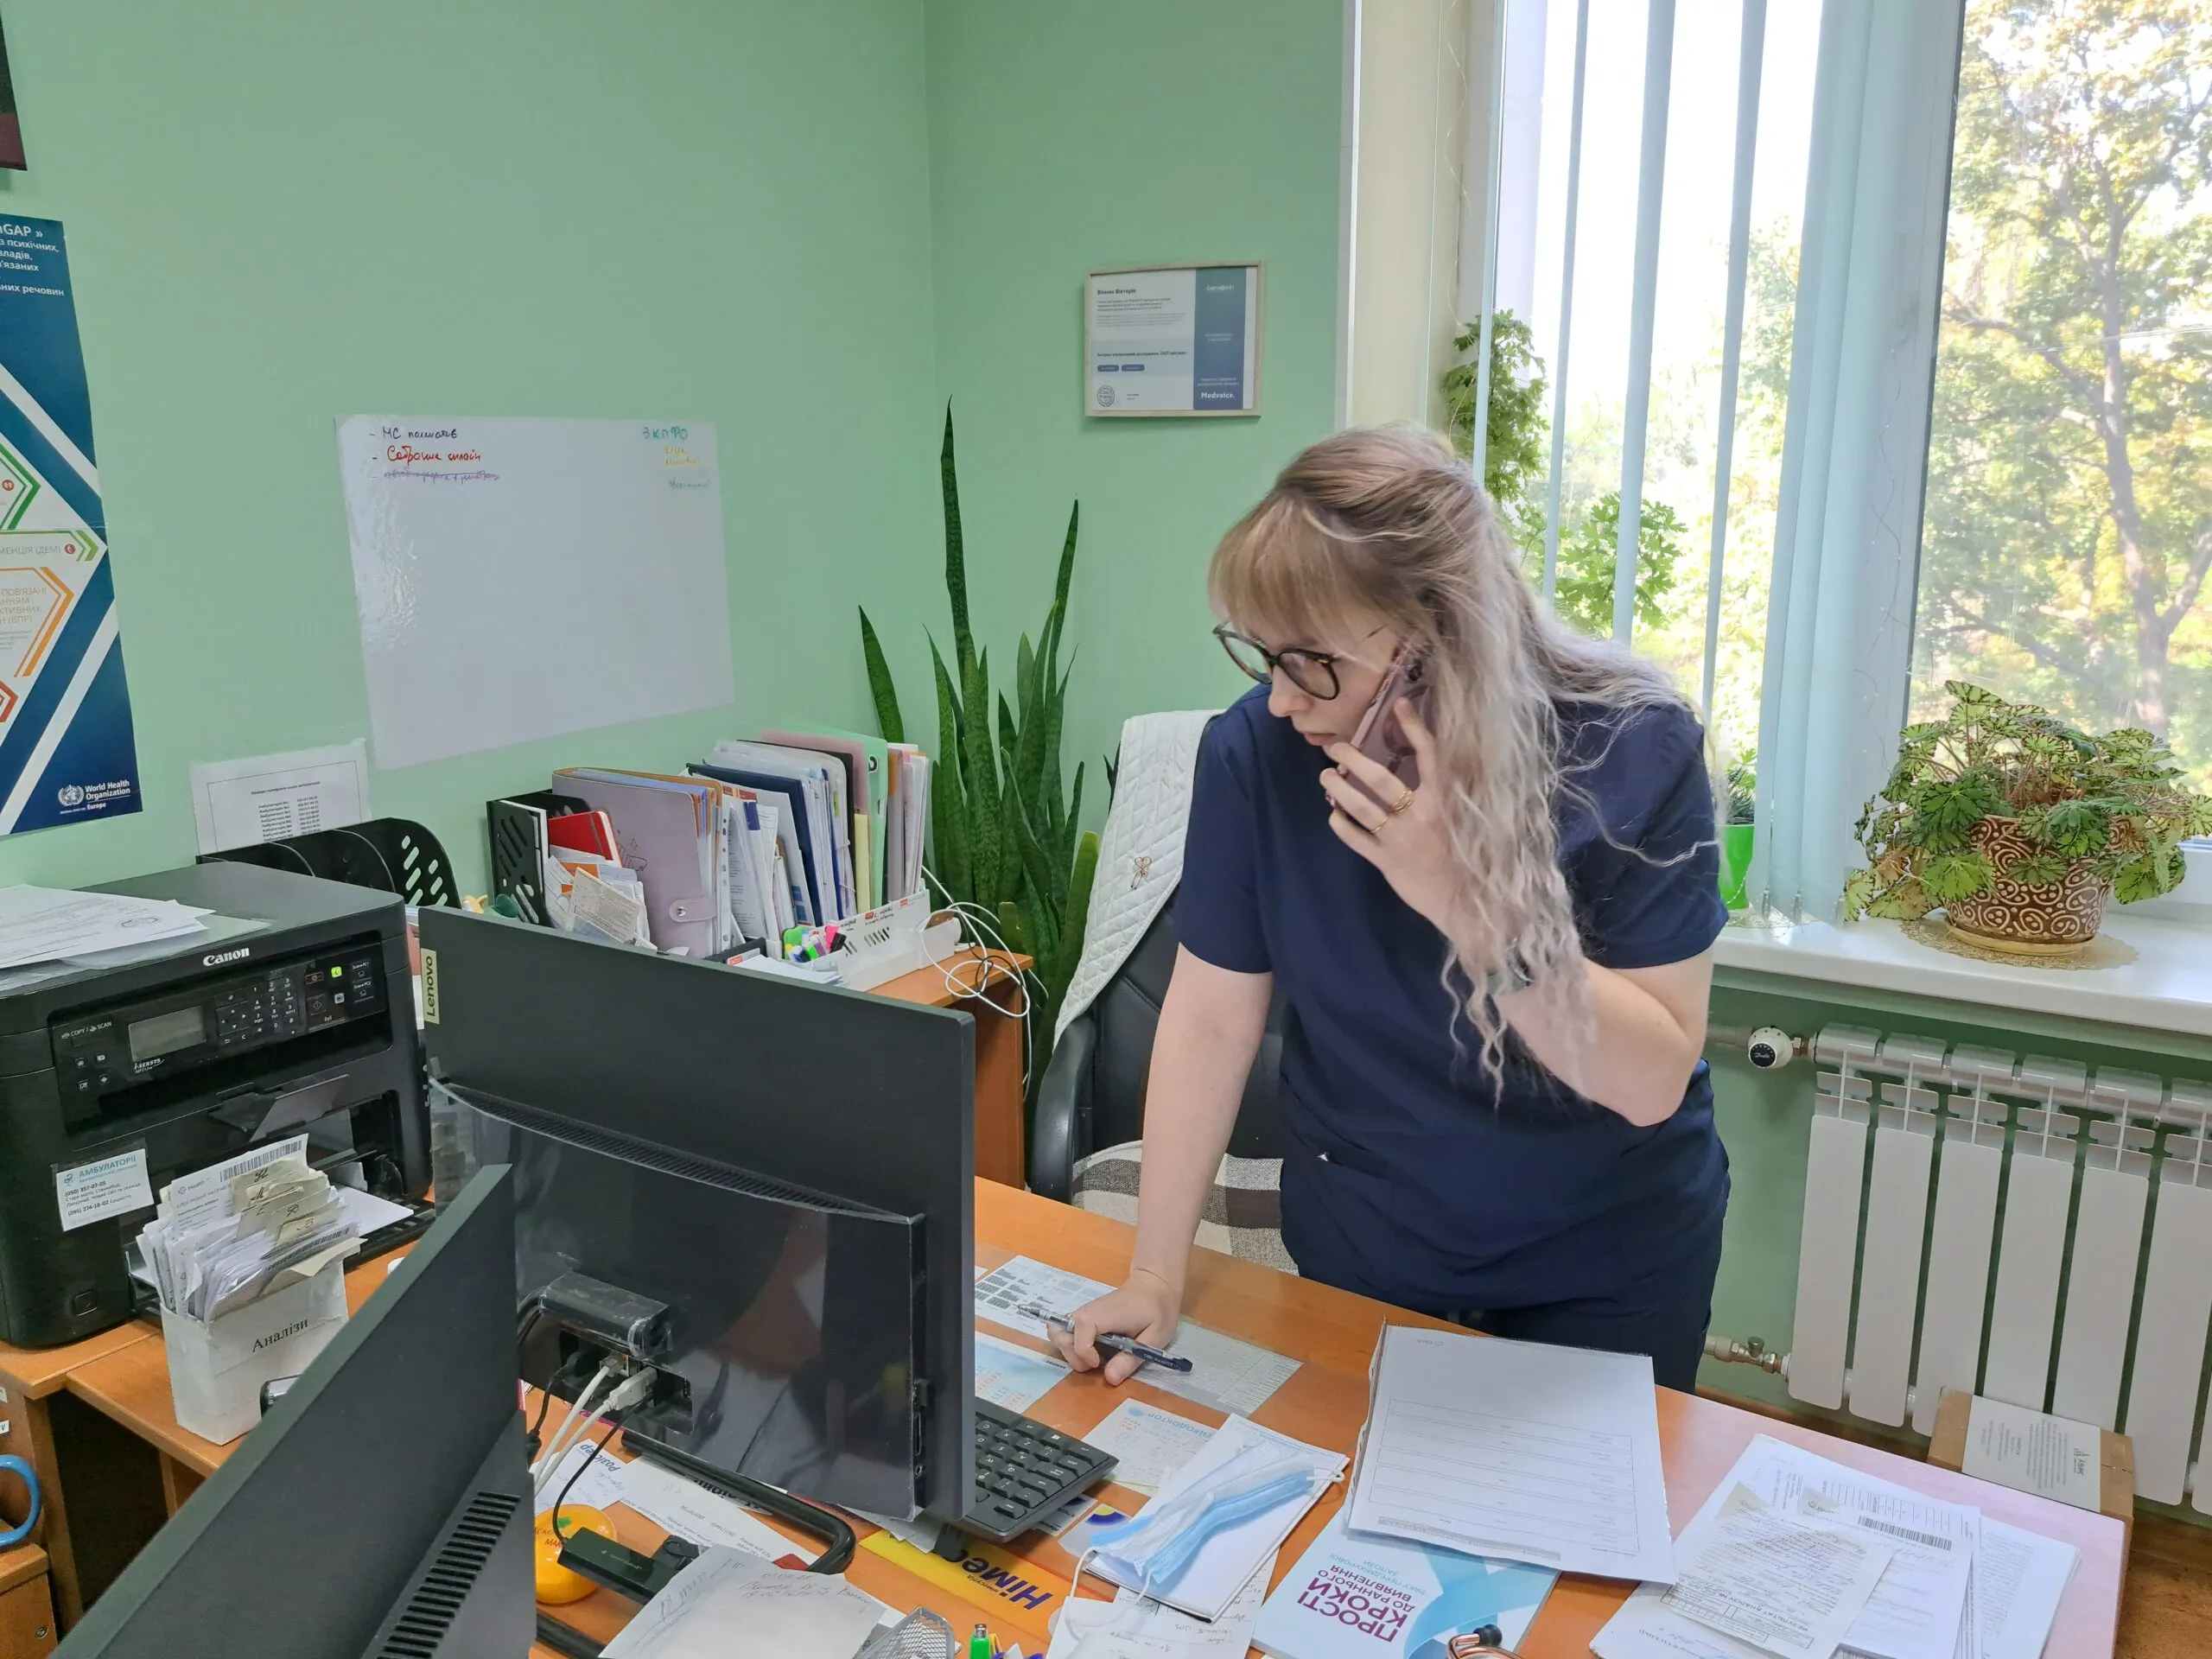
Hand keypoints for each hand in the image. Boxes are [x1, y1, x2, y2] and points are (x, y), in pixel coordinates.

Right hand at [1047, 1269, 1180, 1385]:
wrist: (1153, 1286)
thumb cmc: (1157, 1310)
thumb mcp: (1154, 1338)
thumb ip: (1131, 1358)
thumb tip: (1109, 1379)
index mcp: (1101, 1315)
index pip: (1077, 1338)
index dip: (1086, 1357)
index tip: (1102, 1363)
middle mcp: (1085, 1312)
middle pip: (1059, 1336)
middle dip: (1073, 1357)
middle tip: (1097, 1363)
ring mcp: (1082, 1313)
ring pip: (1058, 1333)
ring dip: (1070, 1352)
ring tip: (1093, 1358)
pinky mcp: (1084, 1317)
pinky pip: (1066, 1331)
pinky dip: (1072, 1345)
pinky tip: (1093, 1350)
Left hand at [1321, 703, 1463, 937]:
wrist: (1469, 904)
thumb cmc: (1472, 859)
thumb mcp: (1473, 819)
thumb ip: (1457, 792)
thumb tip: (1444, 762)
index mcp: (1445, 801)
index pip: (1429, 755)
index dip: (1413, 728)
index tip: (1399, 705)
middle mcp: (1421, 815)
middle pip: (1381, 779)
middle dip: (1353, 759)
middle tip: (1336, 747)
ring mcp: (1401, 839)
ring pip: (1362, 807)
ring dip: (1340, 789)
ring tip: (1326, 776)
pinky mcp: (1387, 862)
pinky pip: (1356, 839)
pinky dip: (1341, 824)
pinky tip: (1333, 814)